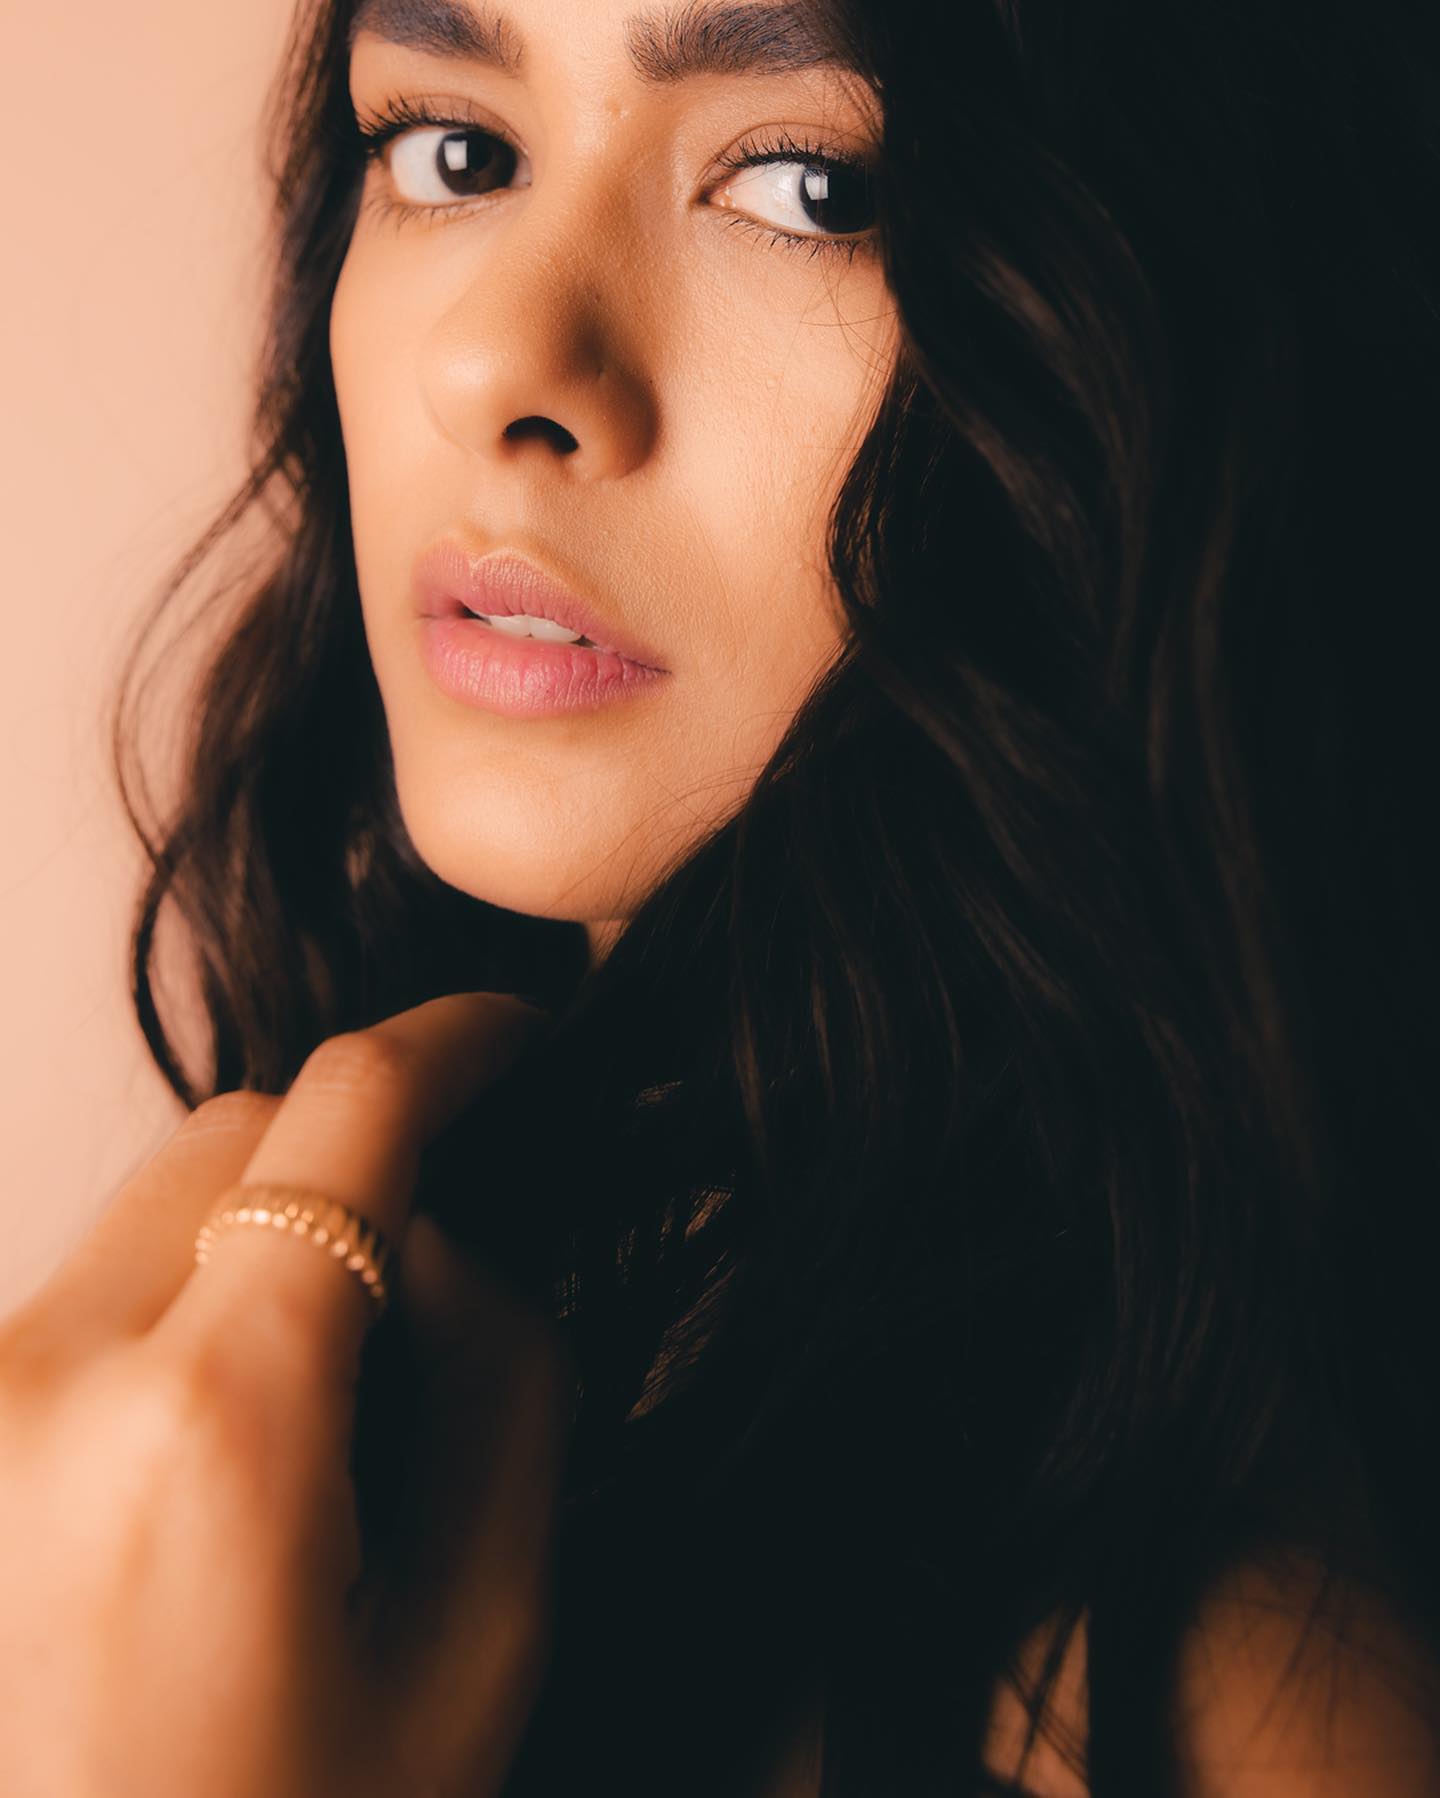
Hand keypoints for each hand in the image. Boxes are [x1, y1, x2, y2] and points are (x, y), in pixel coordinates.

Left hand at [0, 992, 569, 1797]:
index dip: (456, 1039)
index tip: (513, 1031)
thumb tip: (463, 1245)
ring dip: (259, 1243)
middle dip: (357, 1145)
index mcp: (210, 1424)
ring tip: (319, 1407)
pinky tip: (221, 1453)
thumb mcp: (471, 1644)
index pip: (347, 1114)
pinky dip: (179, 1311)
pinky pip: (83, 1298)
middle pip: (234, 1130)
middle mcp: (42, 1381)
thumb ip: (506, 1390)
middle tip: (444, 1249)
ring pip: (151, 1209)